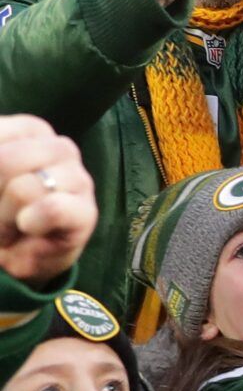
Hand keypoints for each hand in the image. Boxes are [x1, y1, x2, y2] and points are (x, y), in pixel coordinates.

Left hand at [0, 116, 94, 288]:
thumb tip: (22, 182)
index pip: (0, 132)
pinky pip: (52, 209)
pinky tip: (29, 229)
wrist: (16, 258)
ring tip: (11, 226)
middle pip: (7, 160)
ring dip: (5, 217)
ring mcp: (77, 178)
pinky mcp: (86, 212)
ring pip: (25, 188)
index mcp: (28, 132)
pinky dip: (32, 222)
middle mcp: (58, 148)